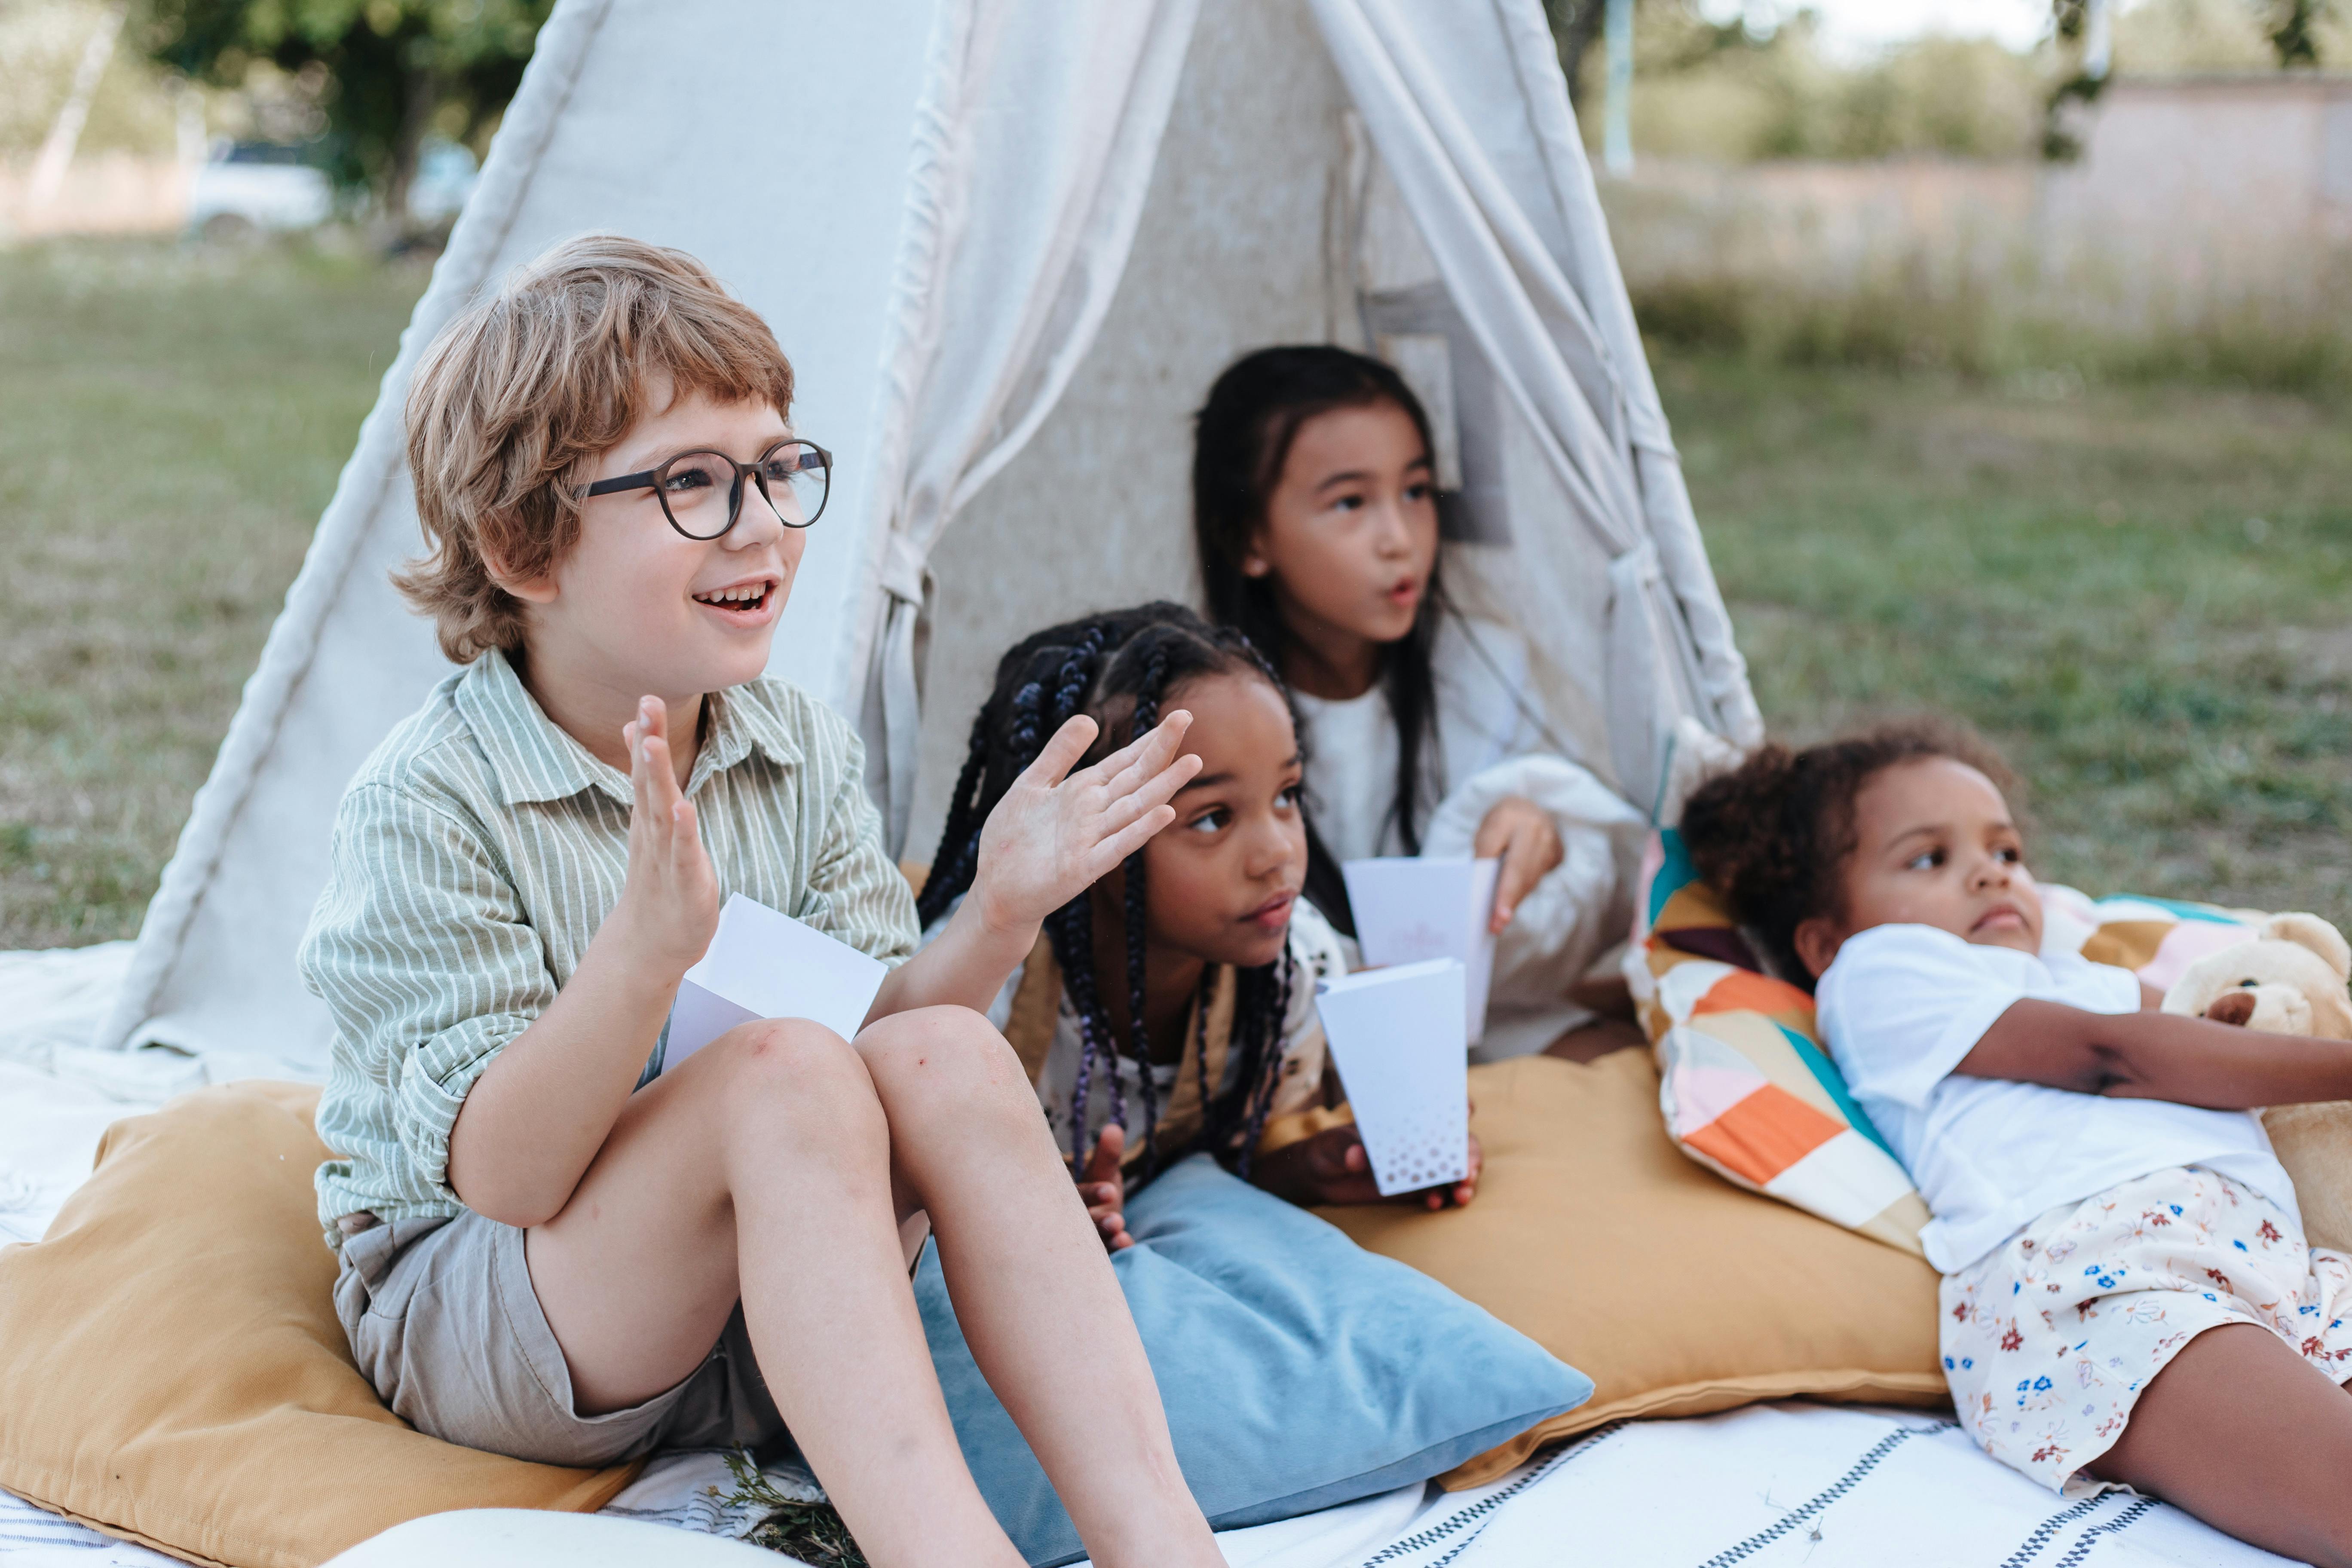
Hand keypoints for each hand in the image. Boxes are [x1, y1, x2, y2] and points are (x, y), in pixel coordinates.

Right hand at [612, 696, 720, 975]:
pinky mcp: (685, 884)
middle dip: (648, 743)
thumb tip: (638, 734)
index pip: (646, 772)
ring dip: (658, 778)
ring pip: (662, 813)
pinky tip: (684, 808)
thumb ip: (647, 783)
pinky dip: (683, 832)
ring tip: (653, 744)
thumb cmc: (658, 881)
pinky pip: (683, 854)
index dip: (646, 734)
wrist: (651, 945)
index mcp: (650, 819)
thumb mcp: (654, 827)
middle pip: (650, 783)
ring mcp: (667, 858)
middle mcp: (655, 834)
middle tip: (646, 704)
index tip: (646, 698)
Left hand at [970, 710, 1201, 937]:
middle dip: (1161, 750)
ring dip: (1163, 786)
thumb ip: (1060, 753)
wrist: (994, 888)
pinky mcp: (1082, 868)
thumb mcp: (1032, 784)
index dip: (1150, 740)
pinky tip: (1164, 813)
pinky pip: (1116, 847)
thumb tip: (1090, 719)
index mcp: (1084, 791)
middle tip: (1186, 717)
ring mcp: (1092, 841)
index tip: (1179, 716)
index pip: (1125, 761)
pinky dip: (1140, 831)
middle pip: (1136, 778)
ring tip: (1191, 762)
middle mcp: (1095, 813)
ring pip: (1134, 808)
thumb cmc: (1013, 838)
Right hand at [1079, 1122, 1132, 1250]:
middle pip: (1082, 1222)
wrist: (1091, 1230)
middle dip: (1099, 1221)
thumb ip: (1107, 1156)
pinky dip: (1117, 1252)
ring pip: (1092, 1241)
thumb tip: (1114, 1128)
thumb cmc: (1096, 1197)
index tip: (1110, 1191)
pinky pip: (1105, 1258)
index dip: (1092, 1194)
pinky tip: (1128, 1247)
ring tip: (1121, 1232)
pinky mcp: (1095, 1258)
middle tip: (1116, 1220)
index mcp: (1070, 1199)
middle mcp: (1073, 1222)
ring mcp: (1083, 1242)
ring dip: (1107, 1237)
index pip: (1078, 1196)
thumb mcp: (1102, 1176)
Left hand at [1253, 1120, 1482, 1209]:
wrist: (1321, 1177)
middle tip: (1466, 1171)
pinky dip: (1443, 1197)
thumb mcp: (1334, 1144)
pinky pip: (1439, 1191)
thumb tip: (1357, 1157)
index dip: (1458, 1106)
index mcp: (1406, 1119)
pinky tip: (1435, 1203)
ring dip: (1465, 1179)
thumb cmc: (1330, 1148)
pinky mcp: (1415, 1189)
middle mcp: (1421, 1139)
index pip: (1440, 1107)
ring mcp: (1421, 1165)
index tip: (1464, 1113)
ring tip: (1461, 1194)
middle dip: (1468, 1154)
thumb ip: (1347, 1148)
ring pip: (1456, 1168)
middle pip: (1459, 1142)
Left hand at [1474, 796, 1562, 933]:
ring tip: (1498, 921)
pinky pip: (1537, 877)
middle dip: (1507, 900)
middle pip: (1519, 871)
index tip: (1494, 912)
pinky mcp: (1558, 852)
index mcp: (1509, 816)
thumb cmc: (1500, 823)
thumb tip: (1483, 891)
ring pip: (1530, 878)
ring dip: (1514, 901)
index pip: (1498, 853)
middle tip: (1497, 925)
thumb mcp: (1485, 831)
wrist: (1527, 809)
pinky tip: (1510, 905)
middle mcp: (1535, 827)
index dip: (1497, 885)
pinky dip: (1522, 892)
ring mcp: (1551, 840)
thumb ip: (1484, 855)